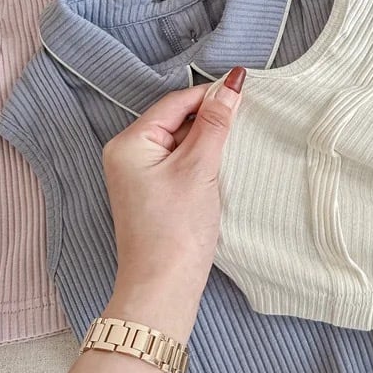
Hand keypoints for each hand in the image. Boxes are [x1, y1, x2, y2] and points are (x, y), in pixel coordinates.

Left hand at [101, 66, 245, 341]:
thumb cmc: (177, 228)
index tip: (244, 90)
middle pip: (177, 119)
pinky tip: (220, 165)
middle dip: (209, 118)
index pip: (175, 103)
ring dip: (207, 139)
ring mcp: (138, 174)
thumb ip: (215, 123)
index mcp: (129, 142)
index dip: (209, 95)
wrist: (163, 288)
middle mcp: (127, 154)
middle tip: (244, 119)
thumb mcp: (200, 167)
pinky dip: (201, 159)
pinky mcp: (152, 191)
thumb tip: (230, 84)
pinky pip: (179, 161)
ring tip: (235, 144)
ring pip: (180, 140)